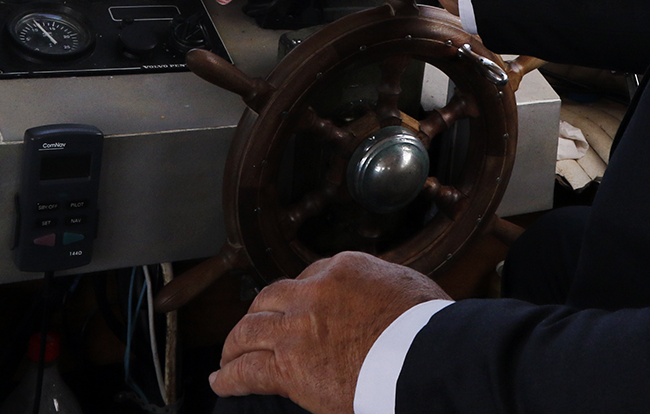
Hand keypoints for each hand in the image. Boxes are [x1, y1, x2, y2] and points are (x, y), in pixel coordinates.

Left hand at [209, 252, 447, 413]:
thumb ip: (380, 289)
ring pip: (249, 330)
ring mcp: (297, 329)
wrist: (426, 356)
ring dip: (235, 344)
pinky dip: (228, 376)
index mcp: (343, 269)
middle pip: (270, 299)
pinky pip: (246, 370)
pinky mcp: (289, 367)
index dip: (294, 296)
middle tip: (253, 329)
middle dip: (258, 315)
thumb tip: (379, 300)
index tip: (291, 310)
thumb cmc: (428, 329)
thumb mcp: (405, 287)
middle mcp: (314, 293)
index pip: (306, 277)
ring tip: (229, 355)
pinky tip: (220, 380)